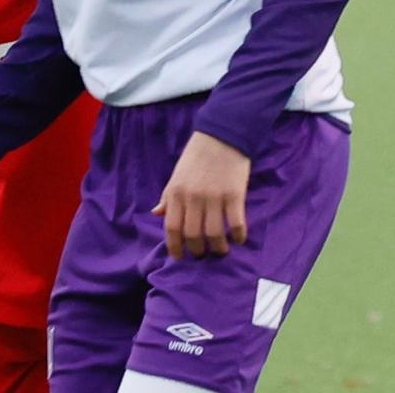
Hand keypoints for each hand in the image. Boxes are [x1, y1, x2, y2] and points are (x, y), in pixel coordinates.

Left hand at [152, 131, 250, 258]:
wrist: (222, 135)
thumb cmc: (197, 156)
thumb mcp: (177, 175)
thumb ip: (168, 196)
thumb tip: (156, 214)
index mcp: (176, 192)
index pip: (171, 228)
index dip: (175, 247)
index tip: (180, 257)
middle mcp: (193, 197)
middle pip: (193, 236)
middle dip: (198, 251)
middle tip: (203, 254)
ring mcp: (214, 197)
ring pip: (214, 235)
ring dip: (218, 249)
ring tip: (221, 250)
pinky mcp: (234, 195)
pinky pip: (236, 225)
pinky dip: (238, 237)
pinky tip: (238, 238)